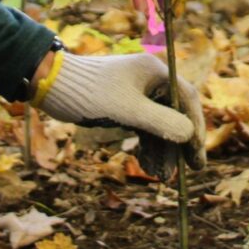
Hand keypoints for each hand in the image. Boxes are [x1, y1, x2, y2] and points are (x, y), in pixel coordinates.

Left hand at [35, 51, 205, 169]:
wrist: (50, 84)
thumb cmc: (89, 92)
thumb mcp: (128, 110)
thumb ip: (161, 122)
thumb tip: (189, 135)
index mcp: (156, 72)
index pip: (188, 99)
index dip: (196, 127)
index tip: (198, 153)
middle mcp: (150, 79)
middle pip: (176, 113)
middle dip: (180, 143)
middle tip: (191, 170)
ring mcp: (137, 92)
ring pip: (159, 123)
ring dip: (163, 149)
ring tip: (163, 177)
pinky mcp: (124, 104)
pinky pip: (144, 126)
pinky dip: (147, 144)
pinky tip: (147, 165)